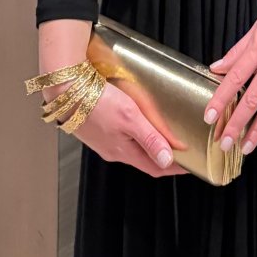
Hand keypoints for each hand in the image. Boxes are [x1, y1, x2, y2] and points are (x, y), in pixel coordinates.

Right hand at [42, 78, 188, 177]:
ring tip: (163, 134)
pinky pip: (121, 137)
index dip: (175, 167)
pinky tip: (137, 123)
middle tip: (181, 148)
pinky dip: (135, 135)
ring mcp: (103, 141)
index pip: (155, 167)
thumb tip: (168, 160)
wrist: (66, 89)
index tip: (191, 164)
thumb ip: (150, 138)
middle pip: (144, 159)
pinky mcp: (97, 129)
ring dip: (149, 145)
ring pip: (132, 148)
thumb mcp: (130, 118)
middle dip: (164, 156)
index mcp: (122, 151)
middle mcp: (113, 150)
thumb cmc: (96, 101)